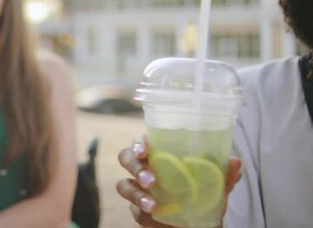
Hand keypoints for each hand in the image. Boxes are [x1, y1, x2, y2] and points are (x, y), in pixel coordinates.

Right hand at [115, 135, 241, 226]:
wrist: (202, 224)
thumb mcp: (217, 187)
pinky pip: (135, 212)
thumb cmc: (204, 197)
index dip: (137, 143)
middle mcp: (145, 169)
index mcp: (160, 154)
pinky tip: (158, 218)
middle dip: (135, 167)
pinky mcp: (139, 212)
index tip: (144, 150)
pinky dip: (145, 215)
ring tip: (152, 206)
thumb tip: (236, 162)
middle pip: (126, 158)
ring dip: (136, 194)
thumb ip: (224, 176)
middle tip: (151, 181)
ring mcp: (139, 190)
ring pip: (123, 186)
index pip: (141, 141)